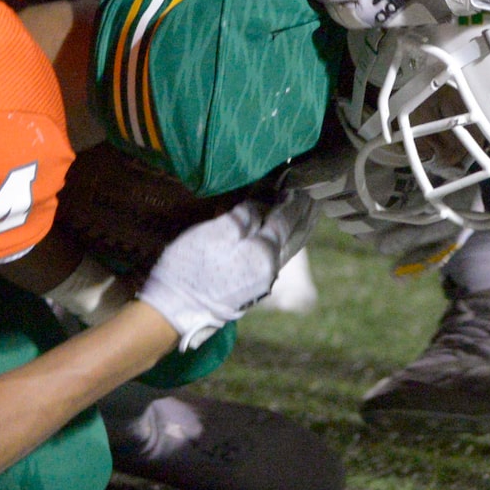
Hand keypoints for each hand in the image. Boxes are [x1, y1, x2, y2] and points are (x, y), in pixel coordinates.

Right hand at [137, 191, 316, 350]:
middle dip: (306, 212)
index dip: (294, 197)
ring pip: (291, 248)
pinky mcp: (254, 288)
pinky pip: (280, 256)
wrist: (175, 312)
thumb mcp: (215, 233)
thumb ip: (244, 216)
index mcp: (263, 253)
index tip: (299, 177)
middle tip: (314, 189)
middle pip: (297, 236)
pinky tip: (286, 232)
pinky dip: (288, 239)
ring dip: (300, 226)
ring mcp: (264, 281)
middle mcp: (271, 269)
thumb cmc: (190, 267)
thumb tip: (264, 203)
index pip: (287, 219)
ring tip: (307, 208)